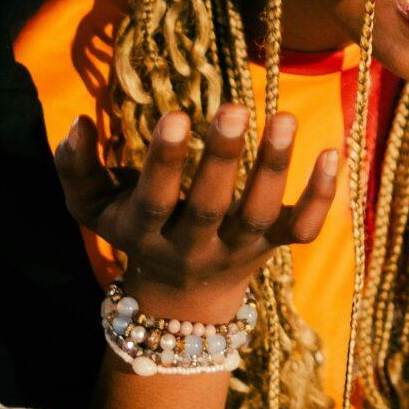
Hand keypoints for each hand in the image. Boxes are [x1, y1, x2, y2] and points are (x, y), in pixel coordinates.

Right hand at [57, 104, 338, 323]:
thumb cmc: (135, 230)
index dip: (163, 164)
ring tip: (283, 117)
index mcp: (147, 233)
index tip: (173, 116)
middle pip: (211, 208)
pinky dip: (321, 197)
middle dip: (222, 159)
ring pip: (260, 215)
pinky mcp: (275, 247)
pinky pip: (303, 229)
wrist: (181, 301)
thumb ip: (76, 169)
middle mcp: (194, 246)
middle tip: (234, 107)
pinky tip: (333, 151)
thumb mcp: (94, 209)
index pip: (154, 201)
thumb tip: (76, 124)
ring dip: (274, 168)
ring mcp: (239, 249)